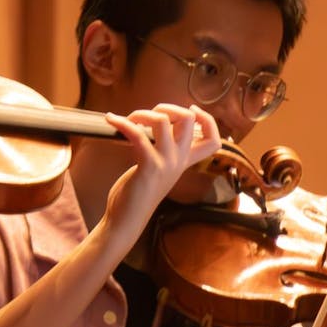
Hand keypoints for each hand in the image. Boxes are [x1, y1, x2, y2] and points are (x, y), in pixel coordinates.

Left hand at [100, 104, 222, 246]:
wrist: (127, 219)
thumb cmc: (137, 193)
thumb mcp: (158, 169)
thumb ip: (160, 150)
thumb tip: (150, 125)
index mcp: (184, 161)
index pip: (213, 140)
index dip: (208, 120)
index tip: (191, 110)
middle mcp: (179, 161)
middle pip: (188, 120)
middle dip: (168, 107)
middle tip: (149, 114)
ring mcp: (166, 163)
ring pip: (163, 120)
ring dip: (142, 113)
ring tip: (128, 119)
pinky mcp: (149, 166)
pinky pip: (138, 134)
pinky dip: (123, 123)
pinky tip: (112, 120)